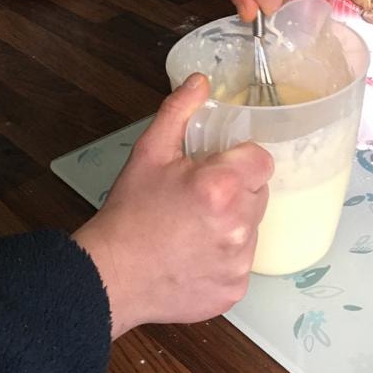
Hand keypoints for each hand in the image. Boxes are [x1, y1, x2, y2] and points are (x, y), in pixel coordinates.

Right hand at [72, 74, 272, 338]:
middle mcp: (239, 226)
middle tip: (198, 196)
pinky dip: (223, 258)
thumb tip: (201, 81)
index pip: (262, 160)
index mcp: (222, 187)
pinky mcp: (234, 291)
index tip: (217, 167)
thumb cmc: (129, 212)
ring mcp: (238, 263)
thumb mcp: (149, 152)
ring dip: (231, 224)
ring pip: (251, 229)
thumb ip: (179, 110)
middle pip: (258, 194)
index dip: (240, 160)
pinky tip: (193, 255)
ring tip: (192, 228)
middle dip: (235, 190)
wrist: (110, 276)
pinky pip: (240, 263)